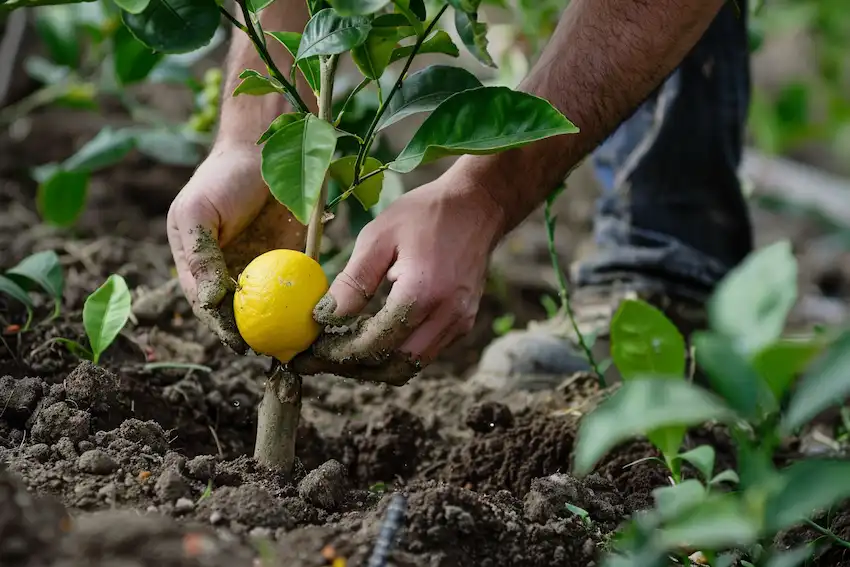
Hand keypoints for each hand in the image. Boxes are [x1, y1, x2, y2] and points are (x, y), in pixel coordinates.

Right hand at [167, 142, 304, 352]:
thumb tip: (208, 301)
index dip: (221, 327)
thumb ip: (199, 255)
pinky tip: (312, 317)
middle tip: (271, 350)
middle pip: (238, 312)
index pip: (206, 306)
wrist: (267, 147)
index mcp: (197, 263)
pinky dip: (301, 303)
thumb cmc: (224, 178)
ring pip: (268, 306)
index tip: (240, 344)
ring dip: (279, 326)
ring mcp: (258, 266)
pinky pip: (294, 286)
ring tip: (293, 345)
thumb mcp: (198, 213)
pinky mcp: (288, 257)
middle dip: (253, 334)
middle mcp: (227, 270)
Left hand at [291, 166, 505, 384]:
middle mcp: (447, 315)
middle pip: (394, 366)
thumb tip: (323, 317)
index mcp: (422, 292)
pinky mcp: (463, 322)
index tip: (313, 351)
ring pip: (411, 365)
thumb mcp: (379, 237)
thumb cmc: (425, 214)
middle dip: (355, 367)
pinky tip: (373, 336)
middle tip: (323, 358)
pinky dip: (397, 353)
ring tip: (343, 349)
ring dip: (376, 365)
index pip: (375, 344)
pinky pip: (425, 352)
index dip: (340, 353)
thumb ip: (352, 281)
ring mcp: (460, 322)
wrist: (477, 206)